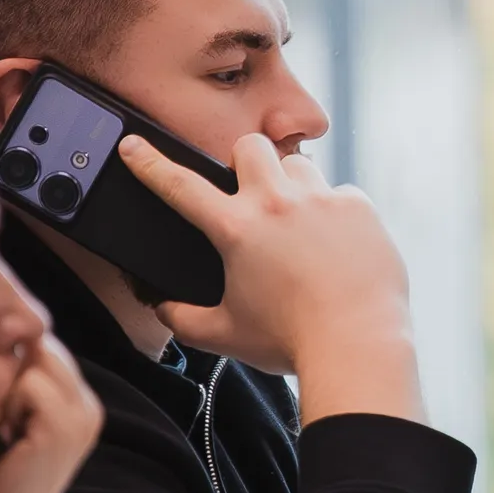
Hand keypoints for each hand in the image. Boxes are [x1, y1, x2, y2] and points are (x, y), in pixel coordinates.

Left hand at [0, 331, 102, 492]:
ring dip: (10, 389)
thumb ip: (16, 376)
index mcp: (79, 401)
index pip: (45, 344)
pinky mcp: (66, 428)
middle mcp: (90, 405)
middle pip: (43, 345)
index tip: (1, 408)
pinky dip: (11, 406)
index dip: (14, 360)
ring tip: (6, 430)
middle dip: (13, 370)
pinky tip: (9, 439)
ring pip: (38, 358)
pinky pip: (31, 384)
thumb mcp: (9, 416)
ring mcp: (83, 416)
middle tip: (3, 423)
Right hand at [116, 133, 427, 424]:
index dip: (150, 162)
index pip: (179, 185)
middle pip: (249, 146)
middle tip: (253, 192)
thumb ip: (184, 320)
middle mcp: (276, 204)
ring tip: (301, 223)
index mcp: (236, 230)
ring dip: (293, 185)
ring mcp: (321, 200)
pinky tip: (341, 246)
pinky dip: (337, 214)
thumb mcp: (225, 335)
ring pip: (299, 164)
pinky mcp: (360, 208)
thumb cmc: (290, 342)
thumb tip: (163, 310)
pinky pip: (343, 194)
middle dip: (245, 162)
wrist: (357, 347)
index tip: (134, 145)